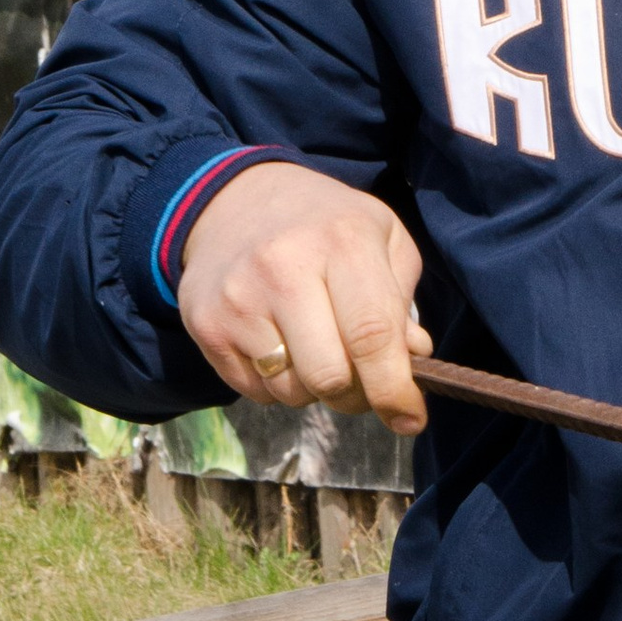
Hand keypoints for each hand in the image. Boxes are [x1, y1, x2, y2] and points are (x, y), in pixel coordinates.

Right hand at [176, 163, 430, 432]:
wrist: (237, 201)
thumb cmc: (326, 225)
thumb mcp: (381, 237)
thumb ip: (402, 298)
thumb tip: (414, 359)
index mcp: (343, 240)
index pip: (372, 334)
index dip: (395, 389)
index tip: (410, 419)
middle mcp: (285, 267)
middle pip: (330, 376)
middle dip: (355, 395)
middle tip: (361, 381)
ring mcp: (240, 298)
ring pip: (291, 392)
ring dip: (314, 390)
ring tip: (316, 350)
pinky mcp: (207, 325)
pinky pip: (255, 391)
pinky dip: (277, 385)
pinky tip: (279, 345)